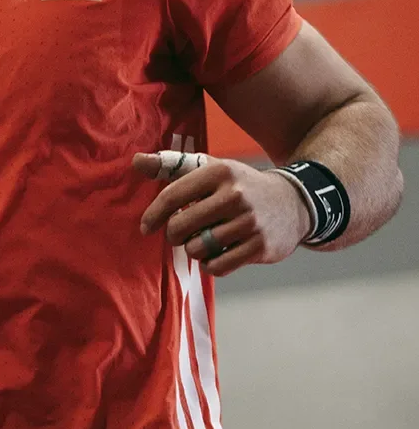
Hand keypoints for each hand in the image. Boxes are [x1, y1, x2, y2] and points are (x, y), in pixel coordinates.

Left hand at [135, 150, 310, 275]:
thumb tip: (136, 162)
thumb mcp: (210, 168)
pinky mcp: (260, 247)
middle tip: (180, 233)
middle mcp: (235, 195)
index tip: (146, 227)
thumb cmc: (238, 186)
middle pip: (181, 226)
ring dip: (194, 249)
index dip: (153, 215)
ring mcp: (249, 222)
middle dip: (174, 234)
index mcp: (219, 172)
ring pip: (197, 249)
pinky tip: (216, 253)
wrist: (292, 202)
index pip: (172, 196)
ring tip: (203, 240)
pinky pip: (217, 267)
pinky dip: (210, 264)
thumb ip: (171, 165)